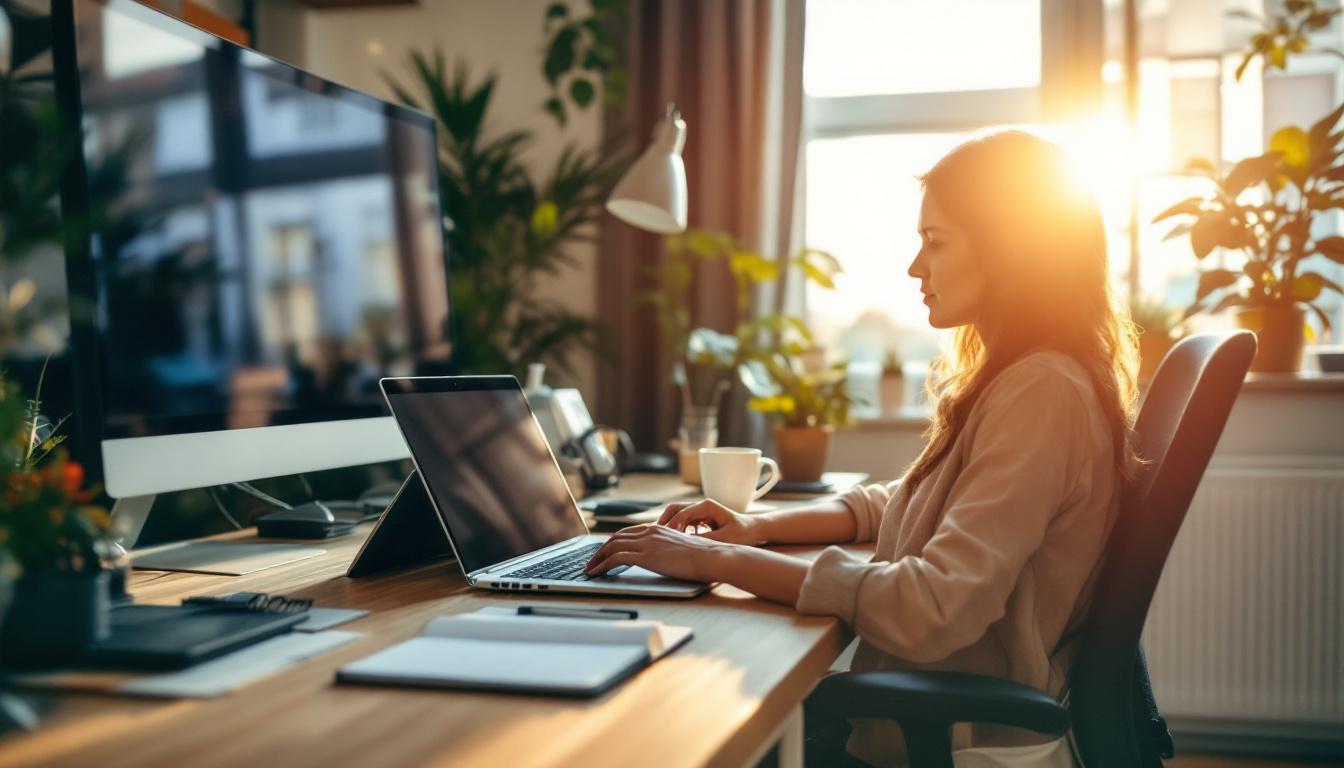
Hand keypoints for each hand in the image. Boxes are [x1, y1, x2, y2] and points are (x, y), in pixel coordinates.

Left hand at [585, 524, 734, 581]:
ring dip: (597, 558)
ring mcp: (647, 543)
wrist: (714, 557)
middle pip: (616, 537)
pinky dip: (602, 565)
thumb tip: (665, 560)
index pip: (629, 532)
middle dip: (600, 549)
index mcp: (659, 529)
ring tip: (589, 569)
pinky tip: (596, 573)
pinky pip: (616, 559)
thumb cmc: (705, 557)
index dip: (614, 541)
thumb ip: (669, 550)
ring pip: (612, 546)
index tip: (605, 551)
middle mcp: (650, 532)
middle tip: (592, 560)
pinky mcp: (646, 556)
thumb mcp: (683, 549)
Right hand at [656, 499, 767, 545]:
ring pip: (676, 514)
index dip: (672, 525)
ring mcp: (699, 511)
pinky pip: (682, 521)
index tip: (664, 537)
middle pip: (674, 509)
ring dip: (668, 525)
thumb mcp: (725, 539)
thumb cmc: (743, 533)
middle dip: (663, 522)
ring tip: (659, 540)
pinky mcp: (699, 518)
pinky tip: (672, 542)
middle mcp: (701, 505)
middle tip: (654, 536)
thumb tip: (687, 543)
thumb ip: (706, 540)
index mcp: (707, 506)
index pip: (683, 512)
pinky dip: (675, 529)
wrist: (754, 530)